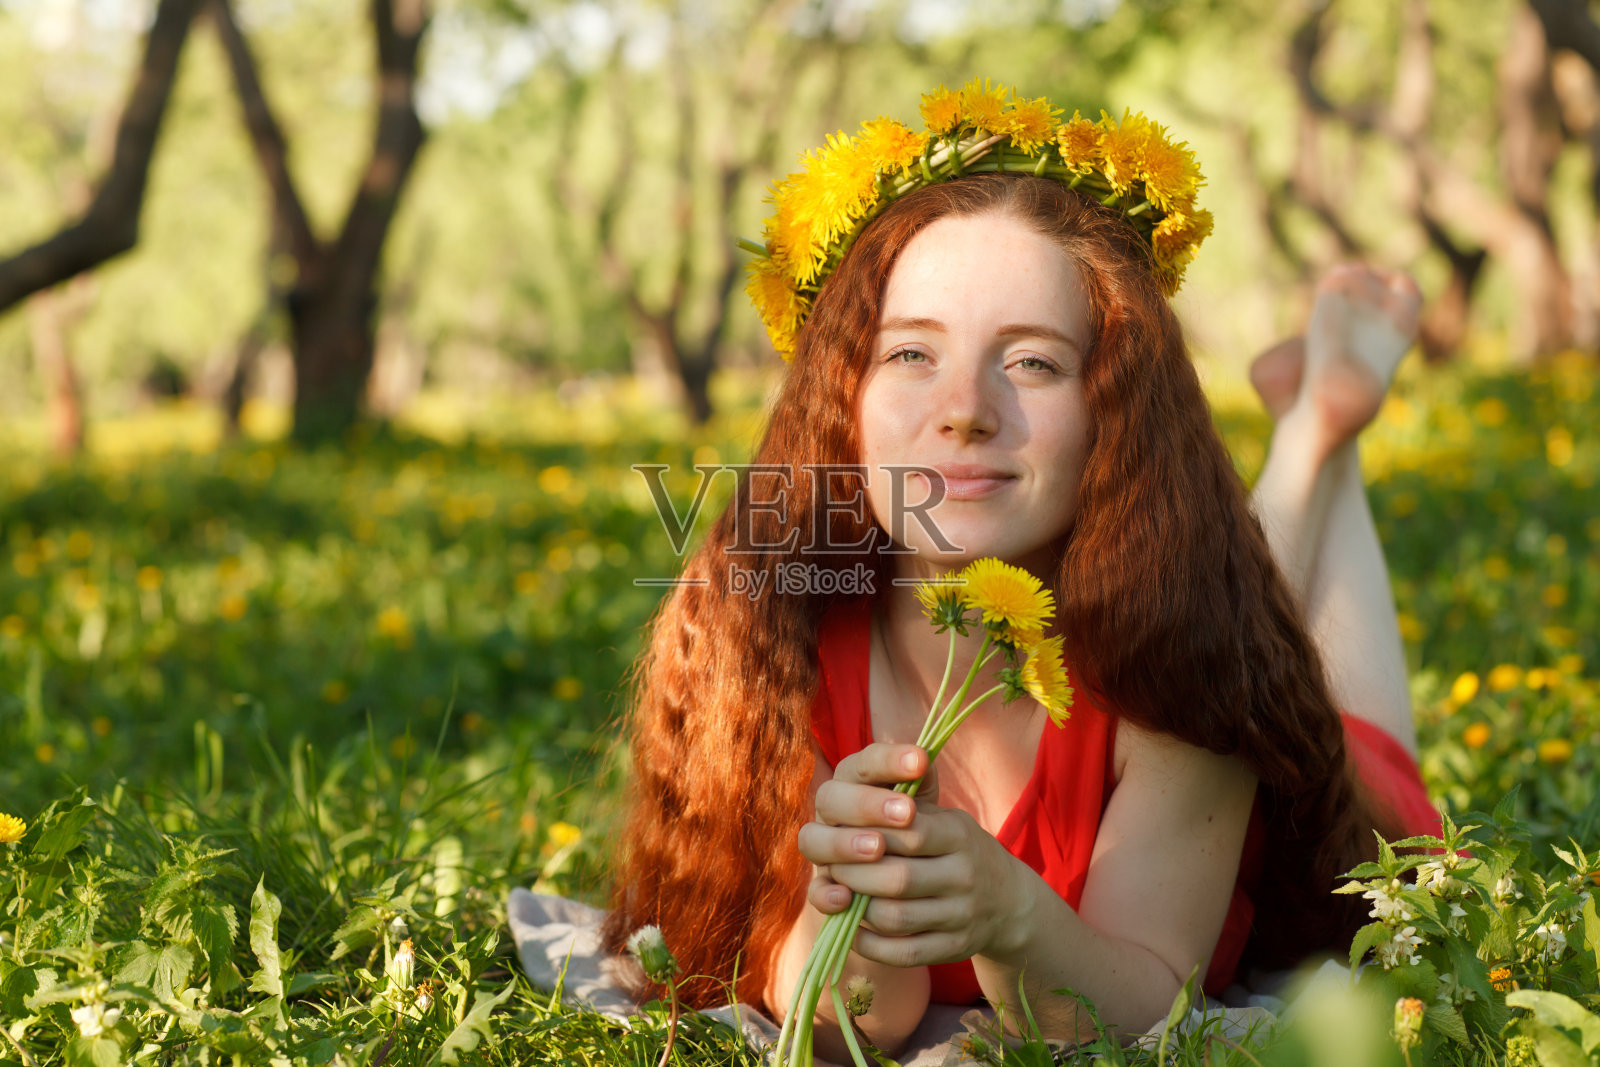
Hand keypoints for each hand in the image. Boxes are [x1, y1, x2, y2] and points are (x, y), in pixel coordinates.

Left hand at [797, 742, 1024, 967]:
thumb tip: (850, 805)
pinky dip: (870, 945)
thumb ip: (903, 810)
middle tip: (834, 867)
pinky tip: (854, 929)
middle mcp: (965, 875)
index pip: (907, 833)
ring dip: (858, 909)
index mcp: (959, 834)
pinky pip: (903, 954)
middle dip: (853, 874)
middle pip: (896, 879)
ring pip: (895, 918)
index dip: (867, 835)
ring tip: (844, 894)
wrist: (1008, 899)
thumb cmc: (957, 849)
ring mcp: (961, 916)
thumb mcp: (944, 818)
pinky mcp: (954, 949)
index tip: (842, 834)